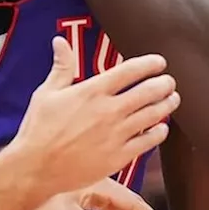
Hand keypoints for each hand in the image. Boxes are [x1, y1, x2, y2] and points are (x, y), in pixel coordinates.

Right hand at [9, 37, 178, 194]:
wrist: (36, 168)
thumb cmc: (38, 130)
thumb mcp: (46, 93)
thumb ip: (61, 67)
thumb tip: (60, 42)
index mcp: (92, 91)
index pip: (130, 71)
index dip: (150, 64)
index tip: (159, 62)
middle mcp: (108, 111)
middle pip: (148, 91)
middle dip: (164, 84)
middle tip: (169, 82)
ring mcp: (116, 135)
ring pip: (153, 115)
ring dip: (167, 105)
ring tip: (172, 99)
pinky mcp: (118, 157)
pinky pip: (148, 142)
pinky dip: (159, 132)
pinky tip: (162, 128)